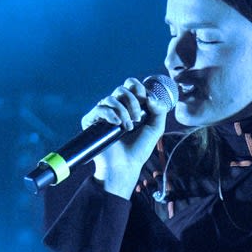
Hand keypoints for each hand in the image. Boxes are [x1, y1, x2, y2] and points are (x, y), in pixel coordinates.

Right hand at [82, 77, 169, 196]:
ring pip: (111, 98)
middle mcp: (116, 107)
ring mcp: (103, 114)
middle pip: (122, 89)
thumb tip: (150, 96)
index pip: (132, 85)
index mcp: (130, 106)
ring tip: (128, 127)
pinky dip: (110, 113)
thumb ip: (159, 109)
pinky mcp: (92, 121)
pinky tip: (117, 123)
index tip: (148, 105)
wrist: (125, 165)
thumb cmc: (140, 148)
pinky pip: (99, 108)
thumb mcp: (156, 128)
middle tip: (138, 118)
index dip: (141, 90)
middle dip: (133, 101)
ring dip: (123, 111)